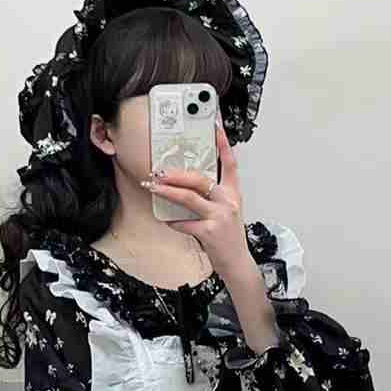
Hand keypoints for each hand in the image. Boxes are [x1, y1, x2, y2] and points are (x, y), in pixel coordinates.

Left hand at [143, 123, 253, 279]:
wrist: (238, 264)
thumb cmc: (229, 238)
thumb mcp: (226, 213)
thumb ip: (212, 198)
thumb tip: (186, 187)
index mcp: (233, 194)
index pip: (230, 163)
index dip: (223, 144)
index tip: (215, 126)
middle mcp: (228, 202)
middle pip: (200, 179)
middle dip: (176, 174)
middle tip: (159, 171)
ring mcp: (219, 216)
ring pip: (189, 197)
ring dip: (167, 191)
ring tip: (153, 187)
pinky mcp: (210, 232)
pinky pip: (185, 223)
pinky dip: (173, 221)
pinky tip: (167, 220)